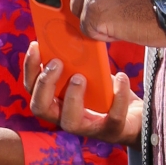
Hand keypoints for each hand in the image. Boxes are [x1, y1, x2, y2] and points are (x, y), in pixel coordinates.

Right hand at [23, 42, 143, 144]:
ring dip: (72, 97)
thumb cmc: (107, 92)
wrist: (136, 115)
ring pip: (70, 122)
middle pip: (40, 108)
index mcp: (57, 103)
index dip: (30, 69)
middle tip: (57, 63)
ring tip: (80, 77)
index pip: (32, 90)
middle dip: (44, 84)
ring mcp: (89, 128)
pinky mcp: (112, 130)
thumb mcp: (90, 74)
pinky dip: (118, 95)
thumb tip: (72, 34)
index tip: (36, 45)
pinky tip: (121, 77)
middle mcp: (66, 118)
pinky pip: (113, 116)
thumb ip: (78, 62)